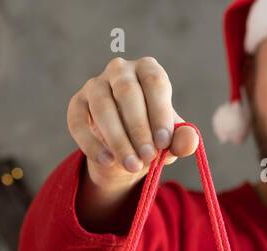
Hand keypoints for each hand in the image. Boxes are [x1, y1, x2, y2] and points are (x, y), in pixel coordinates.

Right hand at [67, 56, 199, 193]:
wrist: (123, 151)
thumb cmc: (150, 137)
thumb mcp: (169, 141)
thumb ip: (182, 140)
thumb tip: (190, 141)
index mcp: (148, 69)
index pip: (154, 83)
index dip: (160, 113)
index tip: (164, 143)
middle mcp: (120, 70)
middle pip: (127, 92)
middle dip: (138, 128)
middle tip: (148, 157)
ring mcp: (95, 85)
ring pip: (102, 107)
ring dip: (118, 139)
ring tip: (131, 165)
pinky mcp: (76, 103)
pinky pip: (78, 121)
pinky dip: (92, 144)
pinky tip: (107, 161)